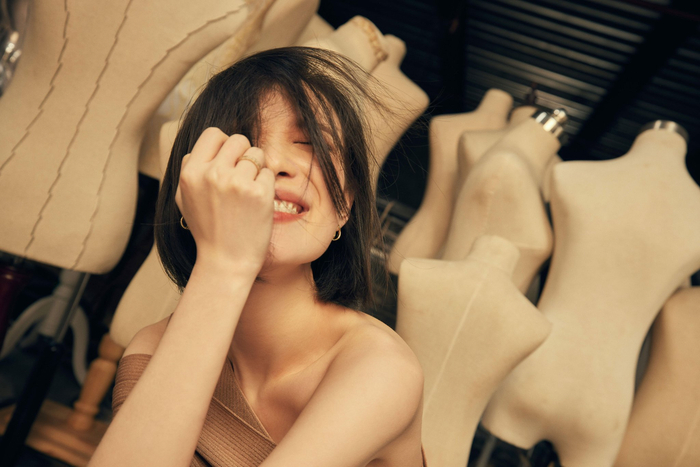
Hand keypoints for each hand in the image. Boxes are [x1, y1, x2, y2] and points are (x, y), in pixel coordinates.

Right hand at [175, 128, 274, 275]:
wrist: (226, 262)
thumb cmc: (207, 230)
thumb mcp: (184, 198)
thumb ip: (190, 169)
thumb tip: (203, 147)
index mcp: (191, 173)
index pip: (213, 133)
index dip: (224, 145)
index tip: (228, 161)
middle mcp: (213, 174)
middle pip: (238, 139)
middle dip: (243, 154)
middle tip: (242, 177)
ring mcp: (237, 183)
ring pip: (257, 154)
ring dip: (257, 169)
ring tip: (248, 192)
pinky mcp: (260, 193)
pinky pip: (269, 173)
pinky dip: (266, 186)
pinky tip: (257, 204)